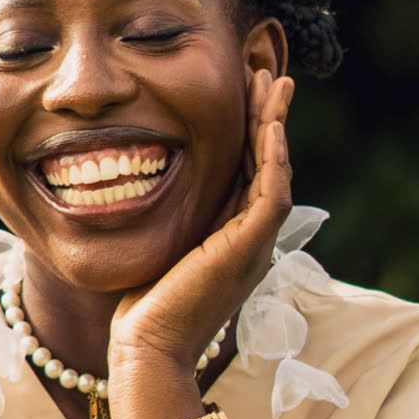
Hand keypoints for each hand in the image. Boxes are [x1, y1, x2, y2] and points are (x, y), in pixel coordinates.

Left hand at [107, 69, 294, 372]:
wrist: (147, 347)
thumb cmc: (142, 307)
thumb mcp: (159, 245)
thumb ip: (170, 217)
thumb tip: (146, 181)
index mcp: (232, 238)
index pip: (247, 171)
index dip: (248, 129)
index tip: (243, 90)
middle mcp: (251, 239)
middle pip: (268, 163)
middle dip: (267, 115)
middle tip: (266, 72)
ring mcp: (254, 244)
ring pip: (275, 170)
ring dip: (274, 123)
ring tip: (272, 81)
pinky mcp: (249, 248)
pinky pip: (270, 191)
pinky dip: (271, 155)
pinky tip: (267, 123)